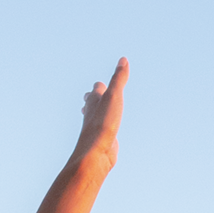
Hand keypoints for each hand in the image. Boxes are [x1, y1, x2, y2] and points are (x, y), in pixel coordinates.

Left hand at [71, 56, 127, 175]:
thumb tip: (123, 59)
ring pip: (95, 119)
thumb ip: (118, 79)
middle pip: (91, 104)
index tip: (100, 83)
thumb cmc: (103, 123)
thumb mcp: (113, 96)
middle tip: (91, 95)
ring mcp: (96, 130)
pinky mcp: (102, 142)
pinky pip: (103, 134)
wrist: (96, 153)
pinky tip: (108, 134)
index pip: (96, 89)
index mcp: (94, 102)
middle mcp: (92, 115)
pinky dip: (104, 130)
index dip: (99, 86)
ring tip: (96, 114)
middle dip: (92, 99)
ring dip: (96, 114)